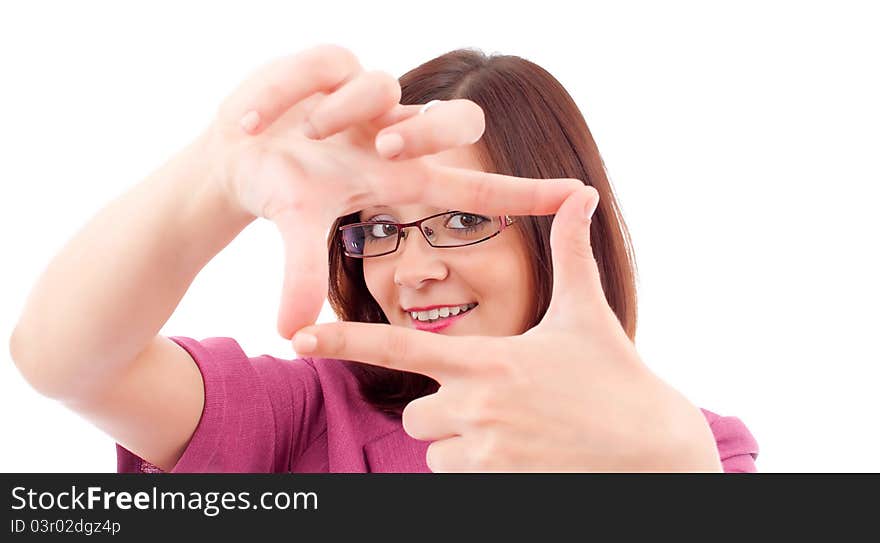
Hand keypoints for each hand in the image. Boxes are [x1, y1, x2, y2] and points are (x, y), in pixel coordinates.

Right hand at [196, 44, 584, 337]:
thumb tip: (289, 333)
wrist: (237, 152)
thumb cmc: (284, 191)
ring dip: (340, 115)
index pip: (477, 186)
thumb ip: (302, 275)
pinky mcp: (330, 63)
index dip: (526, 193)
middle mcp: (394, 133)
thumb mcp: (297, 229)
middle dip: (427, 133)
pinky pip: (325, 64)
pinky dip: (284, 94)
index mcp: (401, 177)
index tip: (578, 195)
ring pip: (382, 86)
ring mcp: (366, 97)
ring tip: (303, 134)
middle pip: (458, 119)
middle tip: (382, 153)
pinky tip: (252, 123)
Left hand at [292, 187, 722, 471]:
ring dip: (461, 440)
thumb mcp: (587, 313)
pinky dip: (477, 467)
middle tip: (492, 401)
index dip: (344, 342)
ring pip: (434, 449)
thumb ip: (571, 254)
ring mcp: (486, 451)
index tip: (297, 339)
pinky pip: (456, 477)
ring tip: (514, 428)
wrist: (654, 450)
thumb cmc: (617, 377)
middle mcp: (477, 406)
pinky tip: (522, 454)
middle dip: (440, 408)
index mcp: (489, 357)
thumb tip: (582, 194)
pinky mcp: (497, 484)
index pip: (399, 349)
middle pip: (414, 412)